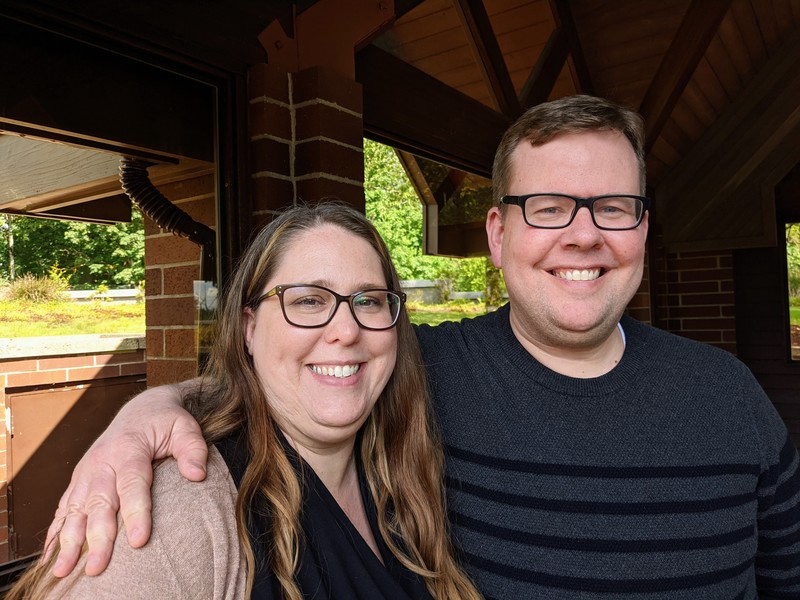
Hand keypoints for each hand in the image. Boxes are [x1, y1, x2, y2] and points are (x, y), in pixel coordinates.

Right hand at [44, 383, 207, 576]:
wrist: (141, 408)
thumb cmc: (166, 422)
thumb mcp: (185, 428)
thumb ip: (193, 450)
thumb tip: (197, 475)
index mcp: (129, 448)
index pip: (132, 484)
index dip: (136, 512)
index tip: (139, 541)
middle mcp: (102, 461)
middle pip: (99, 503)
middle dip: (97, 537)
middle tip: (97, 568)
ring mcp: (86, 471)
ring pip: (75, 509)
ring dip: (68, 541)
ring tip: (62, 571)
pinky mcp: (79, 480)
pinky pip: (64, 508)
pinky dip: (55, 532)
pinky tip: (50, 556)